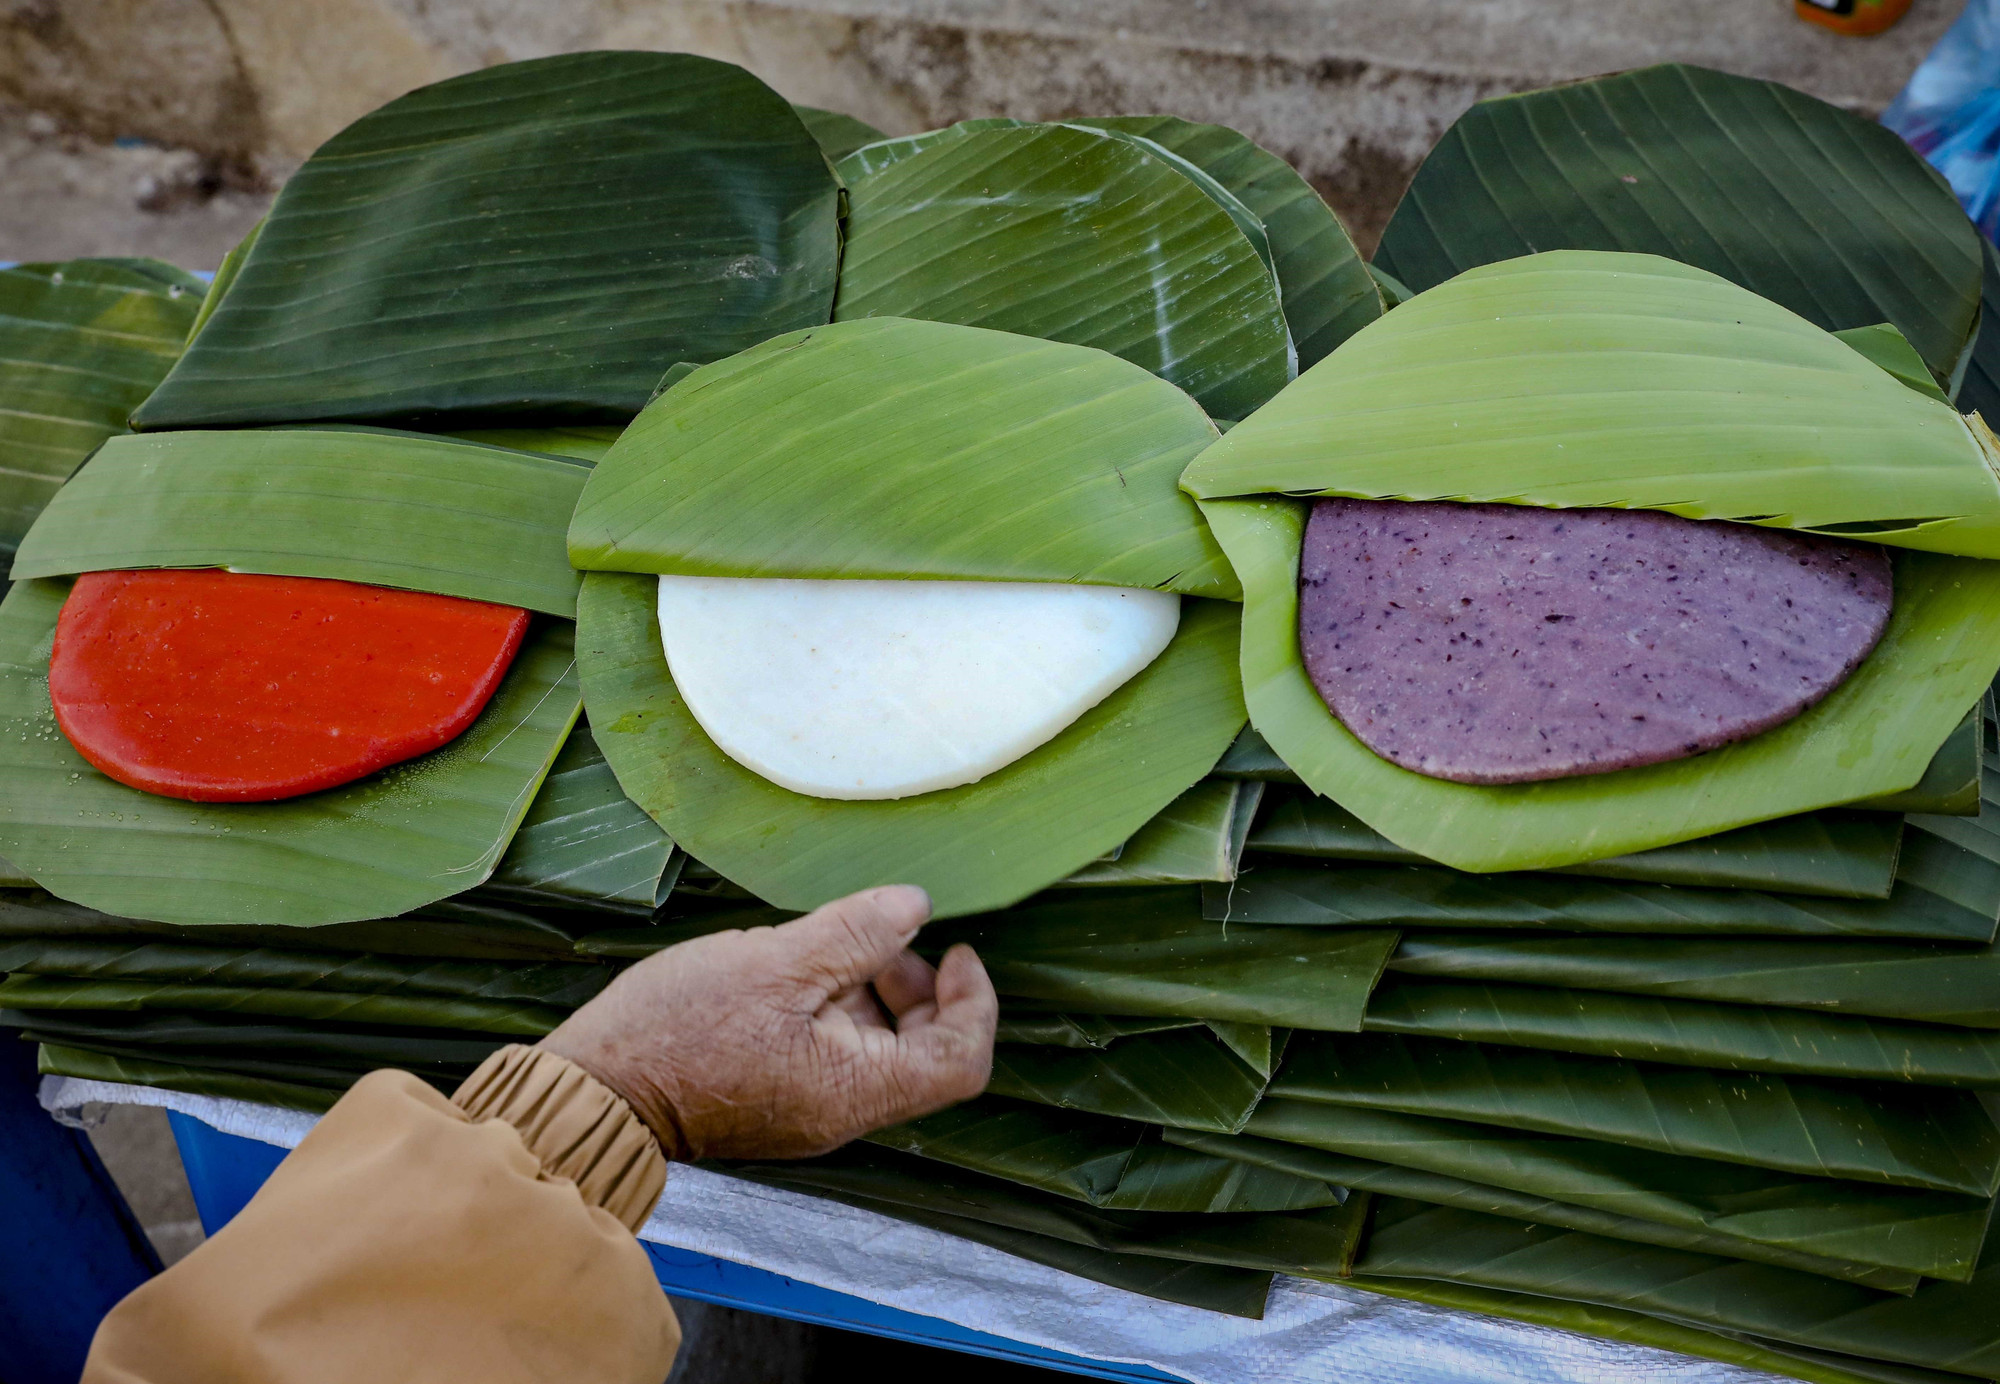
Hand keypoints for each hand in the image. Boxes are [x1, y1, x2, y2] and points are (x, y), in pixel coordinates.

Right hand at [539, 885, 996, 1160]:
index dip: (973, 1002)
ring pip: (874, 1050)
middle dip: (916, 987)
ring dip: (869, 990)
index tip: (956, 950)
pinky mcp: (775, 1098)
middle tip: (880, 936)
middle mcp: (841, 1112)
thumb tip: (916, 906)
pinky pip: (831, 1053)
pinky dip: (832, 1007)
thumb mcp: (774, 963)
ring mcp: (807, 1109)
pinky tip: (788, 969)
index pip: (960, 1061)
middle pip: (922, 1053)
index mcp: (855, 1091)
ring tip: (822, 943)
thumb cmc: (677, 1030)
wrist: (591, 1091)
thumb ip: (854, 934)